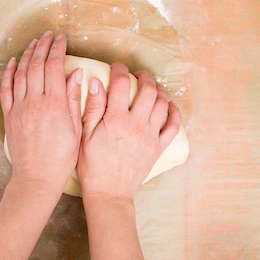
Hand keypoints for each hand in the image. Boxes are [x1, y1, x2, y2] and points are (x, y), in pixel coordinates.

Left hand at [0, 31, 82, 191]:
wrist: (38, 177)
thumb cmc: (62, 158)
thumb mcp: (76, 129)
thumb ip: (74, 99)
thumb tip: (75, 73)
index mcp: (55, 105)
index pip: (54, 67)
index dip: (57, 50)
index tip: (62, 40)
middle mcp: (35, 102)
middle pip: (36, 65)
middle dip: (42, 46)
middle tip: (48, 35)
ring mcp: (20, 108)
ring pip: (20, 73)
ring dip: (27, 55)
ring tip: (34, 43)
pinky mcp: (10, 116)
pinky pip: (6, 89)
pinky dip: (8, 73)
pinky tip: (12, 62)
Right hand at [77, 63, 180, 199]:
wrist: (109, 192)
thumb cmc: (92, 166)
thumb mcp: (84, 136)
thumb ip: (92, 108)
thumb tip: (97, 83)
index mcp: (116, 120)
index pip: (121, 84)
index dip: (119, 70)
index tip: (116, 67)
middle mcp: (136, 124)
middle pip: (148, 90)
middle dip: (144, 76)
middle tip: (138, 74)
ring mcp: (150, 136)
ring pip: (163, 104)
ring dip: (159, 90)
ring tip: (152, 86)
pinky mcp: (158, 147)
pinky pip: (173, 126)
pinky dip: (174, 112)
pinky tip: (170, 105)